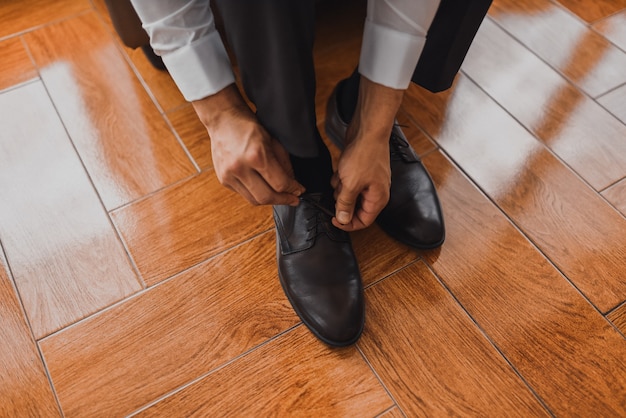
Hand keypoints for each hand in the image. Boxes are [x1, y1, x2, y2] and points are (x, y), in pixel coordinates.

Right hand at [193, 85, 304, 205]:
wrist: (222, 119)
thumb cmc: (247, 126)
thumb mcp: (273, 140)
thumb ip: (284, 164)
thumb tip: (292, 184)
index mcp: (256, 155)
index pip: (280, 184)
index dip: (293, 190)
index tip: (299, 191)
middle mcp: (240, 168)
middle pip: (266, 197)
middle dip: (283, 200)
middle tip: (293, 199)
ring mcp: (229, 175)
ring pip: (254, 200)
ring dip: (270, 200)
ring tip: (280, 196)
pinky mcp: (223, 180)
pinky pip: (244, 194)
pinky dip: (256, 194)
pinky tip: (263, 188)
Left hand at [331, 76, 404, 230]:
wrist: (367, 131)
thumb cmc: (364, 155)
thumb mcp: (351, 185)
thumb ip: (345, 205)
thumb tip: (343, 220)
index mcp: (378, 199)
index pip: (364, 221)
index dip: (348, 223)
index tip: (334, 219)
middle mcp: (375, 192)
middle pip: (355, 208)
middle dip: (343, 201)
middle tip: (338, 191)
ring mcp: (369, 181)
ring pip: (349, 194)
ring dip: (341, 188)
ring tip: (341, 176)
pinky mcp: (361, 171)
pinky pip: (348, 182)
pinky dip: (341, 178)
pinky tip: (341, 169)